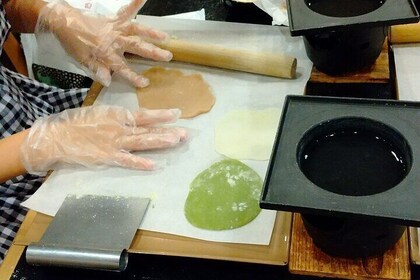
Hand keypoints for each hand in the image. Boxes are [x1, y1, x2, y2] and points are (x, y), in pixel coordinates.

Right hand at [20, 106, 186, 173]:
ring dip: (160, 142)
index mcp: (118, 115)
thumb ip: (118, 117)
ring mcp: (115, 143)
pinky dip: (140, 163)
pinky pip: (127, 161)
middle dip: (167, 131)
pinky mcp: (108, 157)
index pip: (145, 115)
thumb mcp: (100, 112)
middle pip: (148, 130)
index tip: (177, 113)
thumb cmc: (77, 122)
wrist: (57, 136)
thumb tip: (133, 118)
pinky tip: (153, 165)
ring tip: (175, 142)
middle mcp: (120, 128)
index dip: (161, 115)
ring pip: (142, 142)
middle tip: (185, 133)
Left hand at [35, 0, 172, 86]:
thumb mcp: (82, 60)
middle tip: (168, 56)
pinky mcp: (113, 19)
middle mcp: (115, 41)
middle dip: (152, 52)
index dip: (134, 77)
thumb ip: (97, 70)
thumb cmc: (73, 44)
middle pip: (136, 47)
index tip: (146, 83)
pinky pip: (126, 11)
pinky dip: (135, 3)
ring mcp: (115, 28)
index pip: (123, 68)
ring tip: (165, 36)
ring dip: (151, 32)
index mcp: (107, 53)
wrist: (63, 22)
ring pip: (136, 30)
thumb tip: (109, 81)